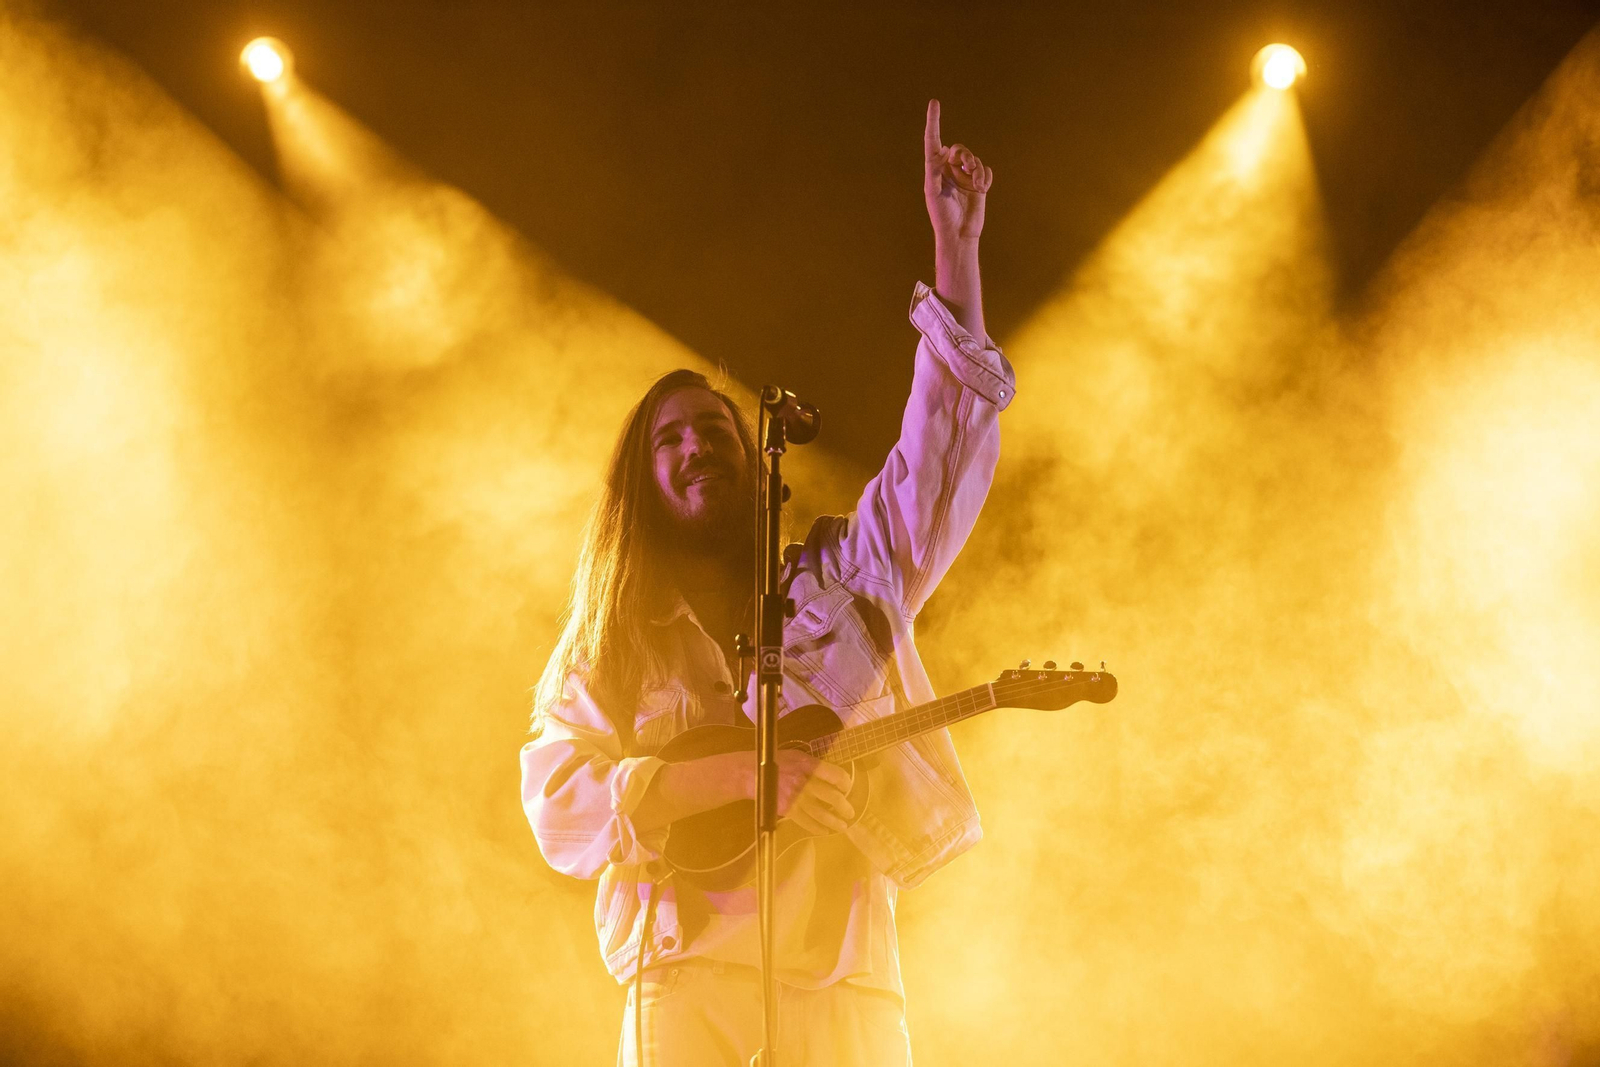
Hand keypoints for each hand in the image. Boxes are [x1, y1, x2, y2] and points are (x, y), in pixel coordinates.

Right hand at [772, 749, 854, 834]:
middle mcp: (804, 781)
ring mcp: (796, 797)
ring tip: (843, 826)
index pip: (835, 775)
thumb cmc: (776, 762)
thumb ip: (814, 765)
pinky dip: (817, 828)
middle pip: (831, 796)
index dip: (845, 782)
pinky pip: (806, 822)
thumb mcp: (797, 756)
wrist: (751, 773)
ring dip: (834, 821)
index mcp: (808, 765)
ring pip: (821, 813)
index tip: (847, 787)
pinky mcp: (787, 809)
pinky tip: (824, 831)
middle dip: (844, 806)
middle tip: (850, 812)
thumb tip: (832, 776)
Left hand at [923, 99, 991, 244]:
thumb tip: (943, 151)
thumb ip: (936, 170)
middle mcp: (949, 169)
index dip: (934, 121)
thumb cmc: (942, 216)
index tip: (934, 102)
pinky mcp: (979, 183)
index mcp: (935, 169)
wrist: (960, 234)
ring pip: (974, 159)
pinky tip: (982, 189)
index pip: (933, 140)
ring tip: (976, 185)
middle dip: (964, 156)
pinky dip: (985, 177)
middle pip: (959, 149)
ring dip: (976, 170)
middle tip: (966, 167)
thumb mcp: (933, 191)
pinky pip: (985, 169)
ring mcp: (964, 176)